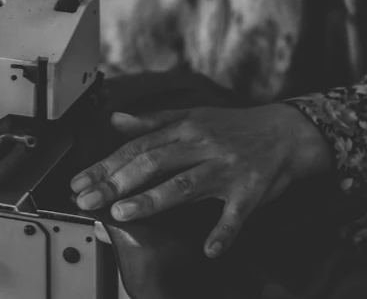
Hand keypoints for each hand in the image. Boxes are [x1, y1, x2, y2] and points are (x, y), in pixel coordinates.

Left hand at [70, 104, 332, 257]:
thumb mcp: (194, 116)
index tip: (79, 182)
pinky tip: (209, 250)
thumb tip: (115, 121)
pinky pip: (235, 215)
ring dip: (152, 200)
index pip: (137, 147)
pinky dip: (223, 232)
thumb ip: (153, 121)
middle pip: (153, 162)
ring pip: (185, 184)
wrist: (287, 132)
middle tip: (88, 200)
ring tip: (123, 214)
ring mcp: (225, 169)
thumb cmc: (235, 127)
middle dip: (116, 182)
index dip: (106, 165)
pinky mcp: (250, 191)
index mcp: (185, 128)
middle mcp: (201, 146)